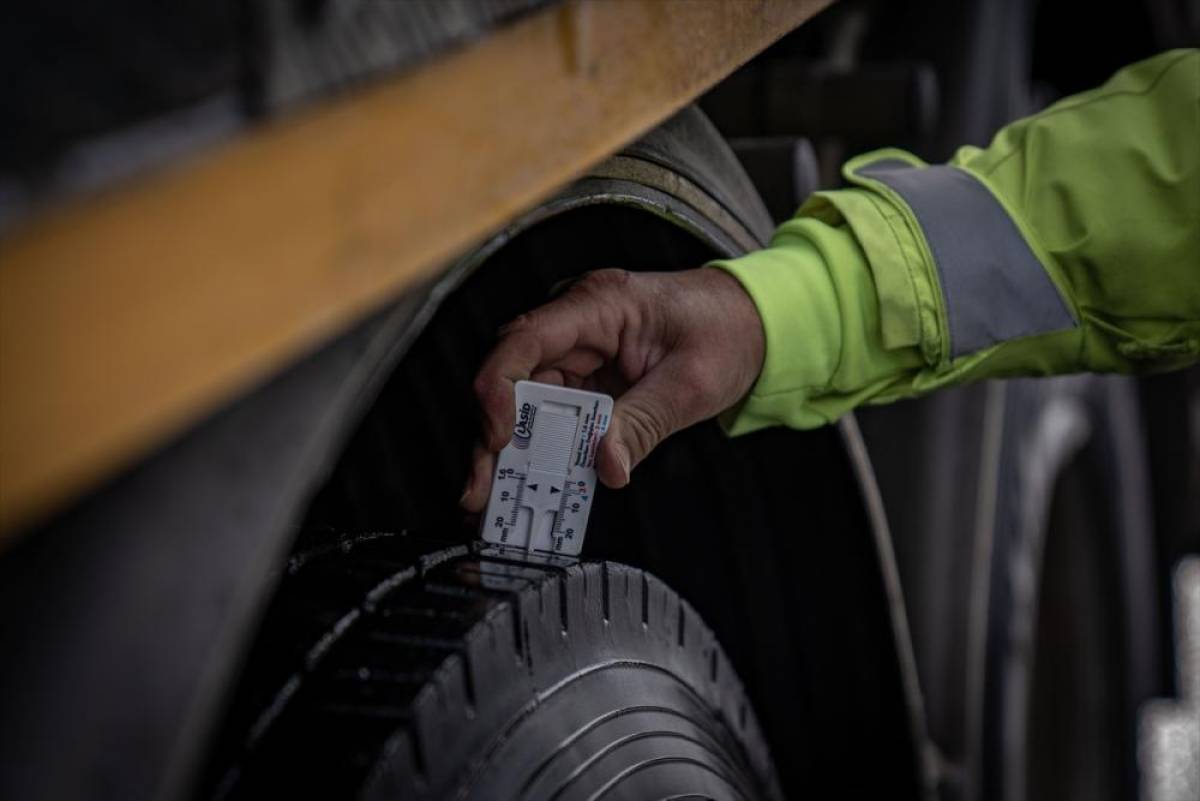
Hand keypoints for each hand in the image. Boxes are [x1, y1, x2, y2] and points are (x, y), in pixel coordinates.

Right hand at [460, 267, 764, 511]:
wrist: (753, 323)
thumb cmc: (727, 331)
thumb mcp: (693, 381)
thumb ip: (644, 421)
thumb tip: (606, 465)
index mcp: (598, 304)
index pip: (526, 340)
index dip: (500, 389)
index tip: (500, 438)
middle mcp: (576, 324)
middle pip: (513, 377)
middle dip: (493, 435)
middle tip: (482, 488)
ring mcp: (577, 352)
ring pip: (524, 402)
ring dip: (508, 450)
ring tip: (492, 497)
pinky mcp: (585, 380)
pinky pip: (551, 416)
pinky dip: (540, 450)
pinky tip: (529, 483)